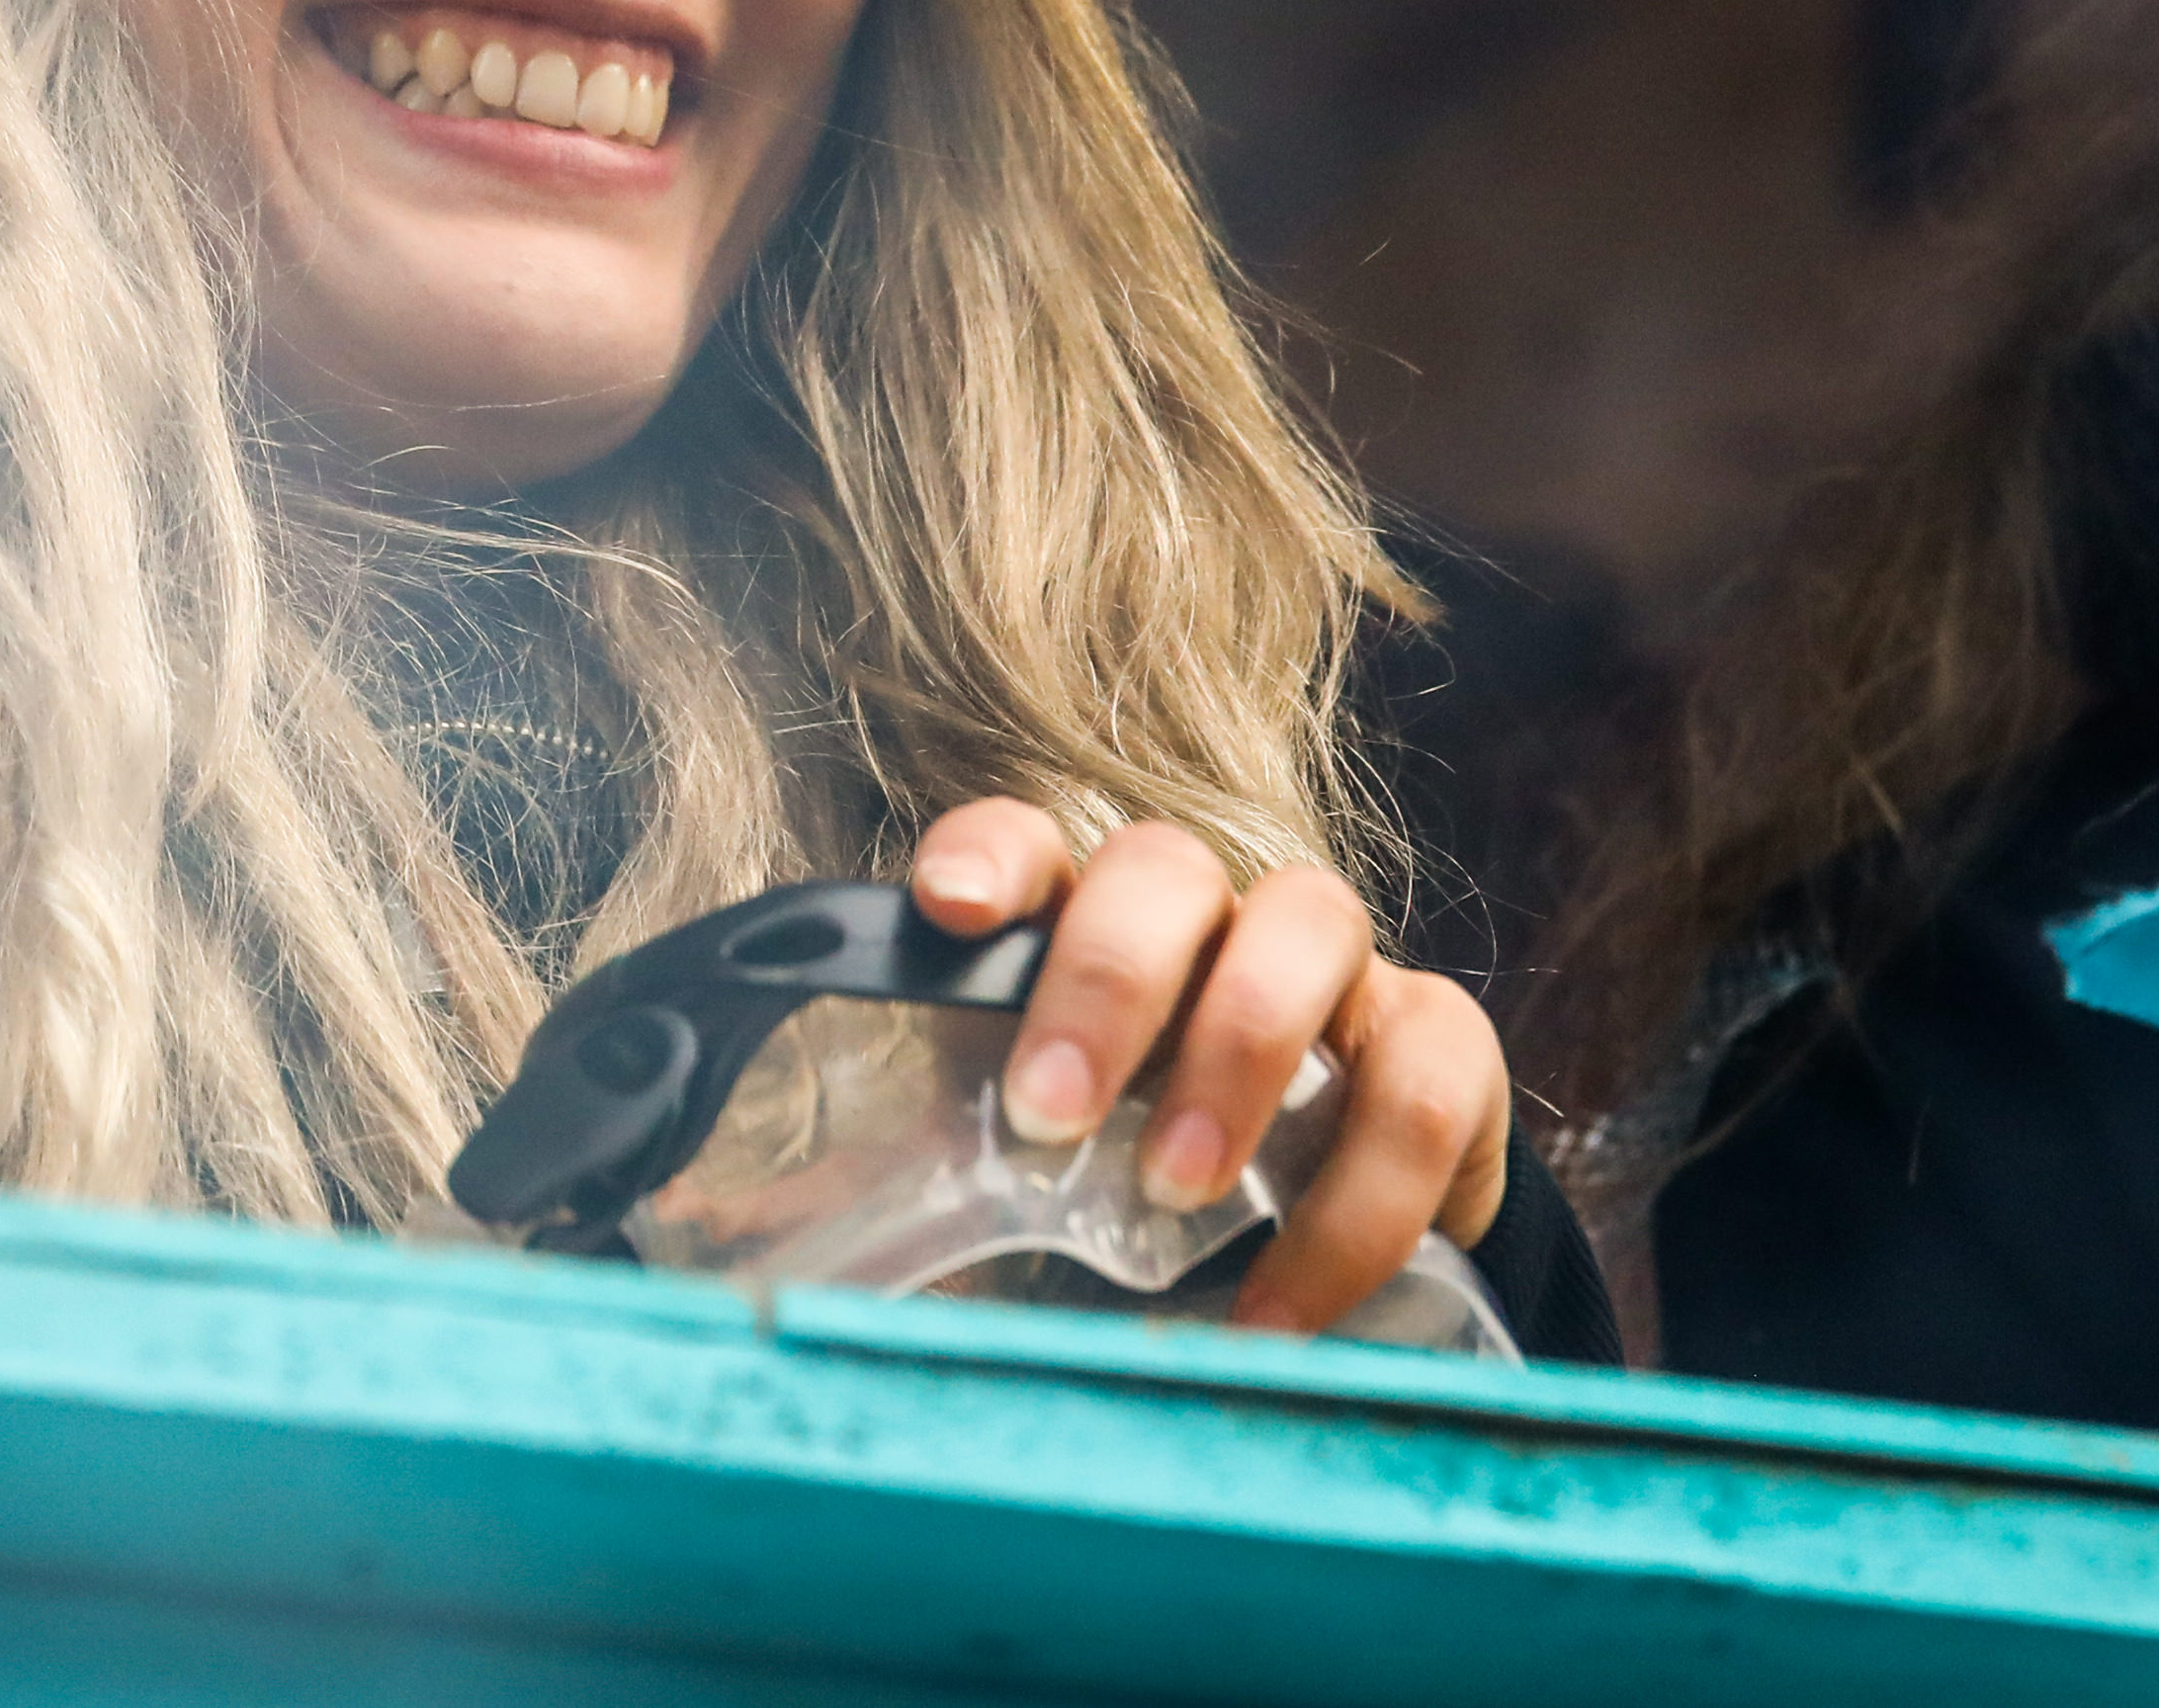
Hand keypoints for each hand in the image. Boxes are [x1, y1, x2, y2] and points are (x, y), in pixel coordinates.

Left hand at [906, 799, 1508, 1333]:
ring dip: (1241, 1052)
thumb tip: (717, 1240)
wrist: (1324, 1251)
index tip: (949, 910)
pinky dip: (1358, 1205)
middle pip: (1170, 867)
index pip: (1034, 845)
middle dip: (1108, 977)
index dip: (991, 854)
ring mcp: (1339, 974)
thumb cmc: (1130, 1194)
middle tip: (1052, 1114)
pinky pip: (1429, 1085)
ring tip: (1174, 1193)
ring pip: (1312, 924)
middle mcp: (1214, 923)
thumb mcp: (1010, 1183)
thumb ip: (894, 1189)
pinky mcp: (1441, 1054)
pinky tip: (1281, 1313)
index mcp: (1085, 932)